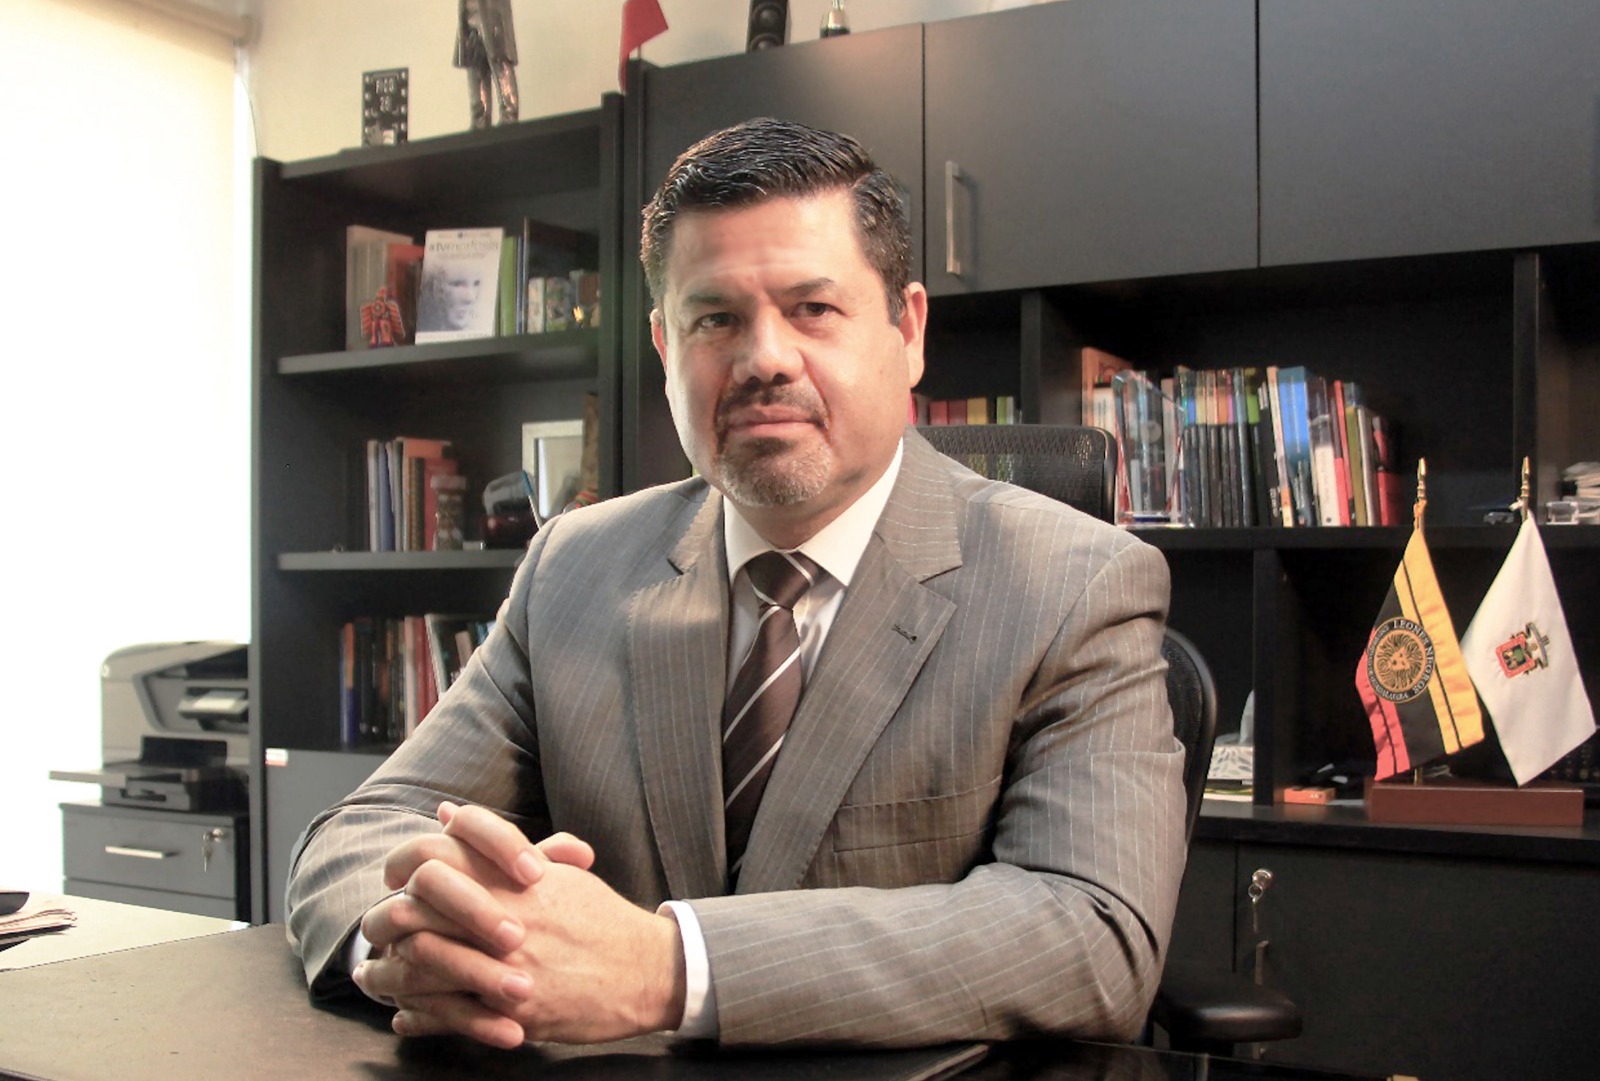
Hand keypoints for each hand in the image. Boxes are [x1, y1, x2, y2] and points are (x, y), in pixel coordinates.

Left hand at [355, 804, 685, 1046]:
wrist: (646, 971)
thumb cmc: (601, 920)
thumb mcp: (555, 871)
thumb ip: (497, 847)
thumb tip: (446, 814)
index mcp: (512, 877)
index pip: (436, 853)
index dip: (404, 864)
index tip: (397, 879)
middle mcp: (504, 914)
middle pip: (414, 907)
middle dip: (383, 920)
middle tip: (375, 930)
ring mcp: (505, 963)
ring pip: (418, 964)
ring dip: (385, 974)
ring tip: (372, 978)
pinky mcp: (511, 1009)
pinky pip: (445, 1014)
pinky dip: (415, 1016)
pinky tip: (404, 1015)